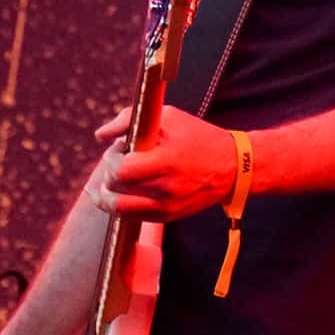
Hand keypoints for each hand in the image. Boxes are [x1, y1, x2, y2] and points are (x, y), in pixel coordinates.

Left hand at [91, 104, 237, 221]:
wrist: (233, 167)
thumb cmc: (198, 136)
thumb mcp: (169, 117)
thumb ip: (128, 120)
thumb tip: (101, 135)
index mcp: (167, 161)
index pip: (121, 171)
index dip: (110, 160)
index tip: (117, 150)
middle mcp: (167, 188)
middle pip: (116, 193)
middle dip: (108, 176)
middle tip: (117, 162)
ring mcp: (168, 207)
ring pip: (120, 211)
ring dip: (108, 196)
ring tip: (111, 181)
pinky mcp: (169, 217)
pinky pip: (134, 218)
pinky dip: (122, 205)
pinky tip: (123, 191)